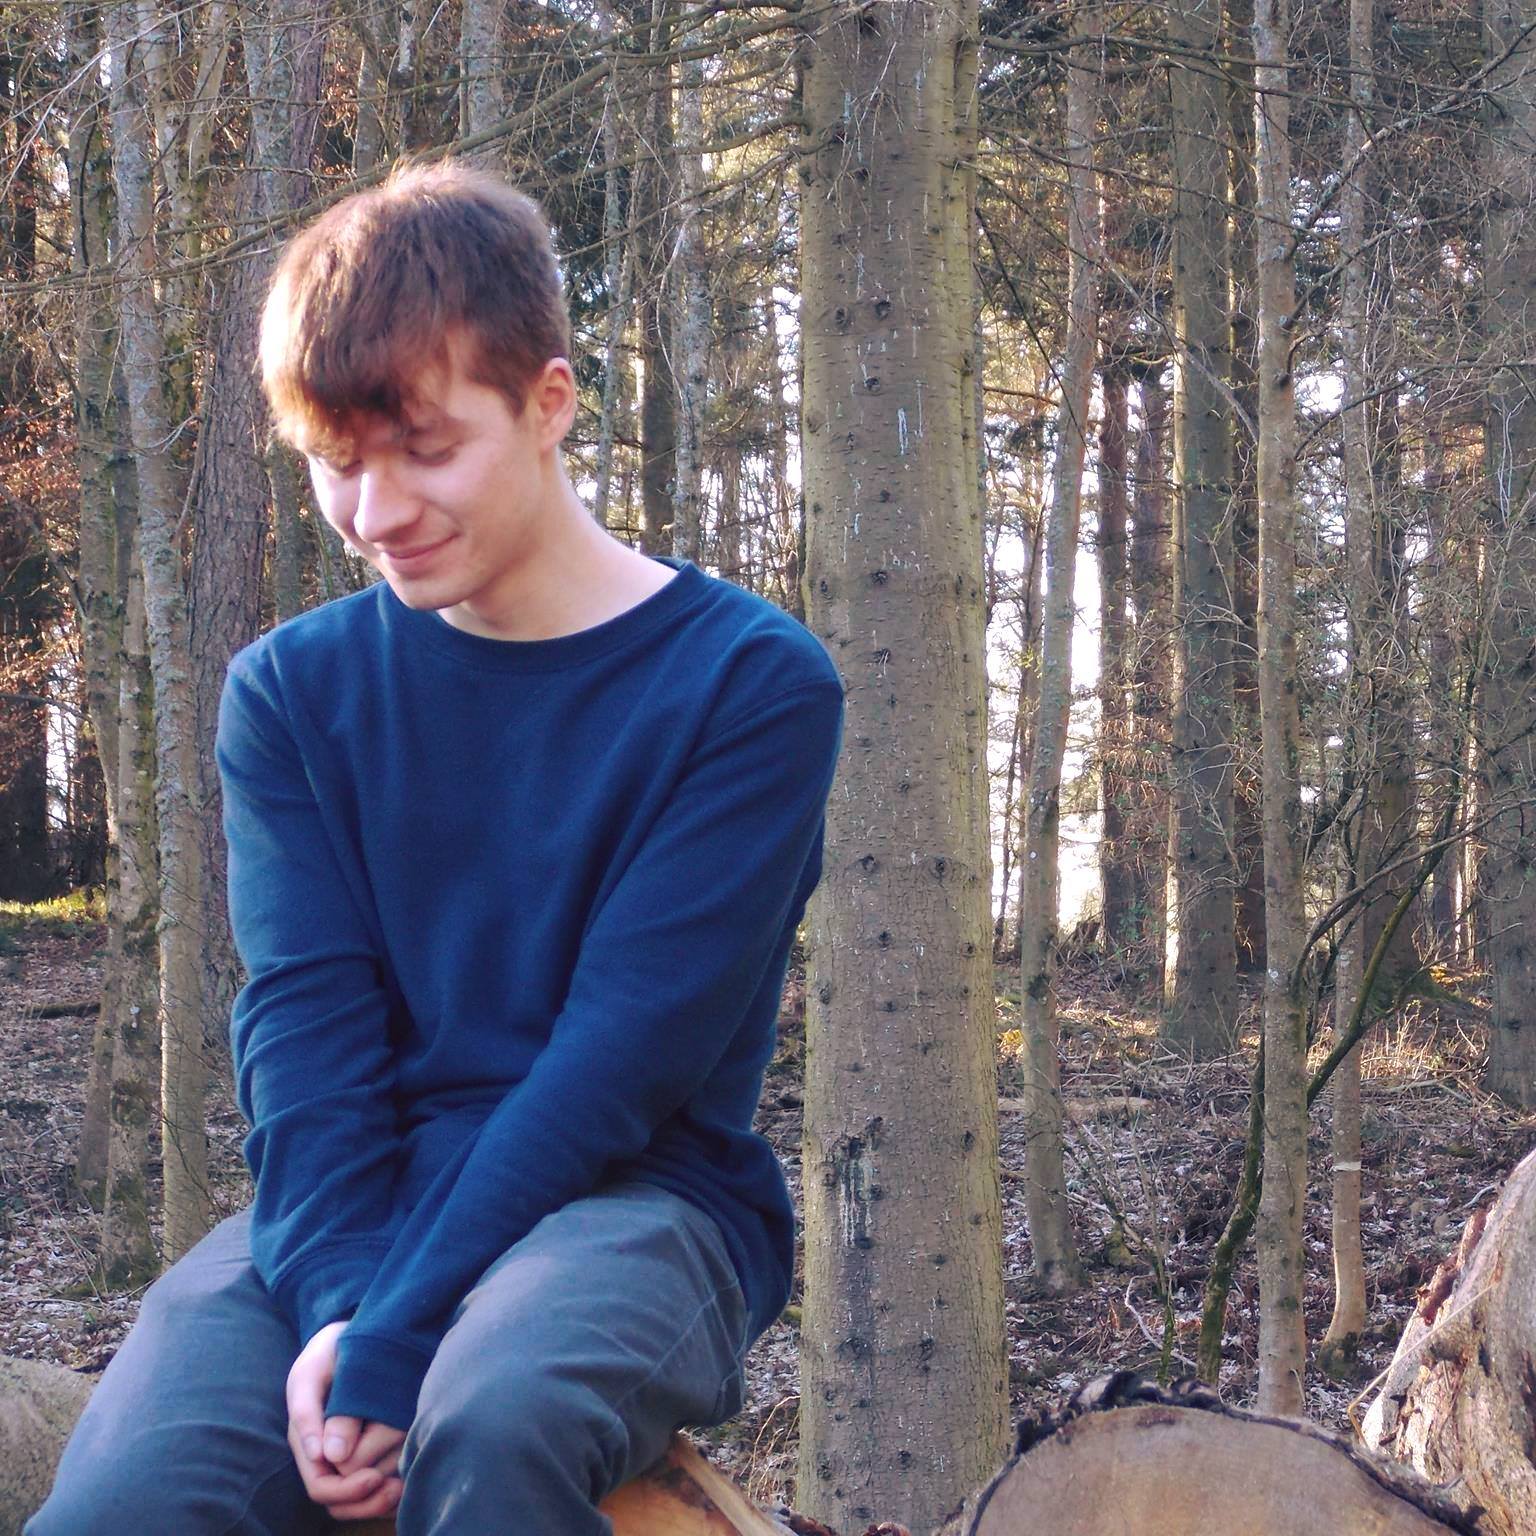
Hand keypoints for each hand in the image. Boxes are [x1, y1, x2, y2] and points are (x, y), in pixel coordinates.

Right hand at [286, 1321, 406, 1520]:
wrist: (352, 1336)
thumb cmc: (329, 1352)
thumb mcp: (312, 1372)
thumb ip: (310, 1412)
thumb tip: (324, 1456)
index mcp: (309, 1443)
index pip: (322, 1487)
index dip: (346, 1491)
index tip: (374, 1477)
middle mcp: (326, 1456)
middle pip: (341, 1503)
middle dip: (367, 1503)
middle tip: (396, 1490)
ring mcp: (348, 1455)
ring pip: (358, 1501)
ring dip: (379, 1502)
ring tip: (403, 1488)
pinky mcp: (370, 1449)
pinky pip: (376, 1485)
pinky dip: (390, 1491)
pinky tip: (408, 1481)